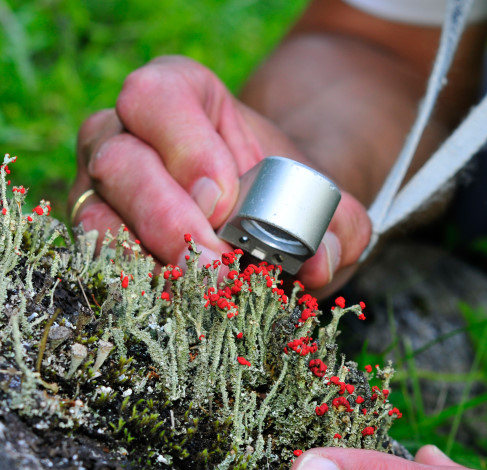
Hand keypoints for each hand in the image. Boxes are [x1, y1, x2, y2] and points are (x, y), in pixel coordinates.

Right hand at [69, 55, 369, 291]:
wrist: (262, 217)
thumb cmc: (281, 195)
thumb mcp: (320, 201)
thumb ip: (339, 226)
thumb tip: (319, 263)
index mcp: (177, 97)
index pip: (159, 99)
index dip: (187, 148)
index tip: (226, 203)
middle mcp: (124, 133)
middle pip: (119, 162)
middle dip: (168, 220)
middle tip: (217, 266)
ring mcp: (102, 186)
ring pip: (96, 216)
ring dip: (148, 260)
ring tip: (201, 291)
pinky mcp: (98, 234)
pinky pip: (97, 260)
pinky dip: (135, 285)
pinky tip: (176, 304)